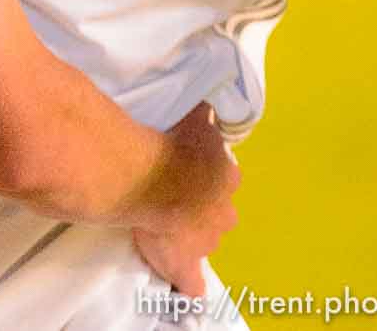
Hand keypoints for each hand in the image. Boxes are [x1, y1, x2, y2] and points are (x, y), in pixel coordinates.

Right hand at [130, 104, 239, 295]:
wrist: (151, 179)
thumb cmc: (171, 146)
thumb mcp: (195, 117)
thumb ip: (204, 110)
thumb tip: (214, 92)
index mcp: (225, 177)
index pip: (222, 179)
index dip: (204, 176)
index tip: (186, 171)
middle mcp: (223, 211)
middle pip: (218, 212)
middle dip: (202, 207)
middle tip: (175, 198)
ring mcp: (206, 240)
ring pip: (205, 240)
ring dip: (190, 234)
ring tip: (166, 227)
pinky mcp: (186, 265)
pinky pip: (191, 281)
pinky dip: (188, 282)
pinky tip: (184, 284)